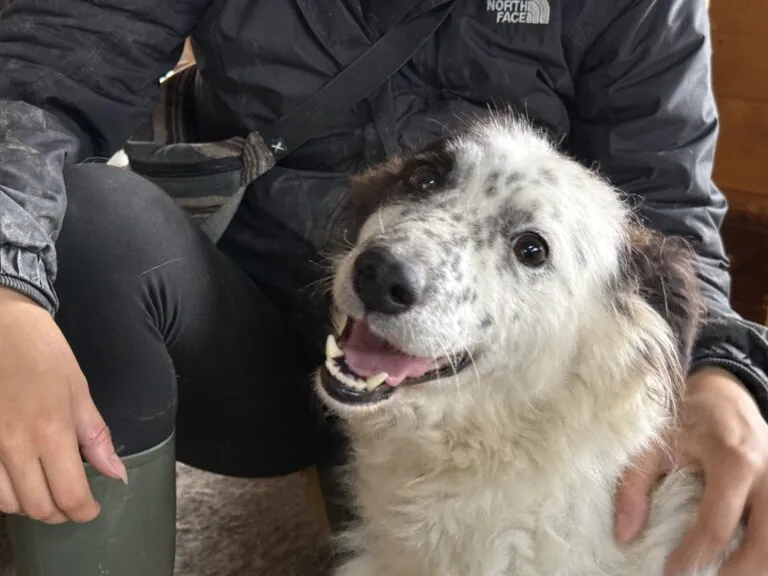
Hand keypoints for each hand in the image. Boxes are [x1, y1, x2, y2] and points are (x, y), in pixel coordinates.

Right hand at [0, 286, 125, 523]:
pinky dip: (6, 493)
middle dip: (60, 513)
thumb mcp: (79, 392)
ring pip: (7, 504)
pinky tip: (21, 479)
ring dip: (31, 505)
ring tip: (47, 490)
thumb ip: (96, 438)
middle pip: (37, 508)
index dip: (84, 511)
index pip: (69, 496)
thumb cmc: (44, 354)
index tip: (92, 509)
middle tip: (73, 502)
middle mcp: (14, 447)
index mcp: (51, 432)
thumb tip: (116, 474)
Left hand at [613, 367, 767, 574]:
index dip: (693, 556)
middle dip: (737, 575)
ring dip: (757, 566)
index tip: (671, 572)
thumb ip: (634, 486)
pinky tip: (742, 558)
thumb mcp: (653, 444)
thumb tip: (624, 534)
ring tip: (724, 573)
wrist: (724, 391)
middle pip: (764, 546)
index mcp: (734, 460)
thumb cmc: (685, 417)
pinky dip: (765, 548)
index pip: (715, 526)